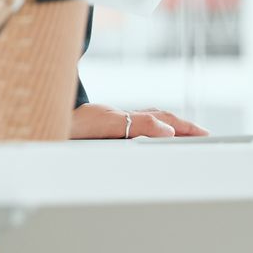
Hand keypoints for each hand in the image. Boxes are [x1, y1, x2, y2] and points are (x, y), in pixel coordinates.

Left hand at [70, 102, 208, 138]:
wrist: (46, 115)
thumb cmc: (72, 121)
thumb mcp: (106, 122)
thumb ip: (137, 125)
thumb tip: (167, 130)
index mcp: (127, 117)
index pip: (164, 120)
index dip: (185, 128)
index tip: (205, 135)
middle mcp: (122, 117)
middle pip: (160, 119)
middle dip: (184, 127)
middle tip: (205, 137)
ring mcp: (115, 121)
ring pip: (149, 121)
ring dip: (170, 128)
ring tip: (188, 137)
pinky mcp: (106, 127)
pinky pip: (137, 128)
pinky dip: (152, 131)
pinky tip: (154, 138)